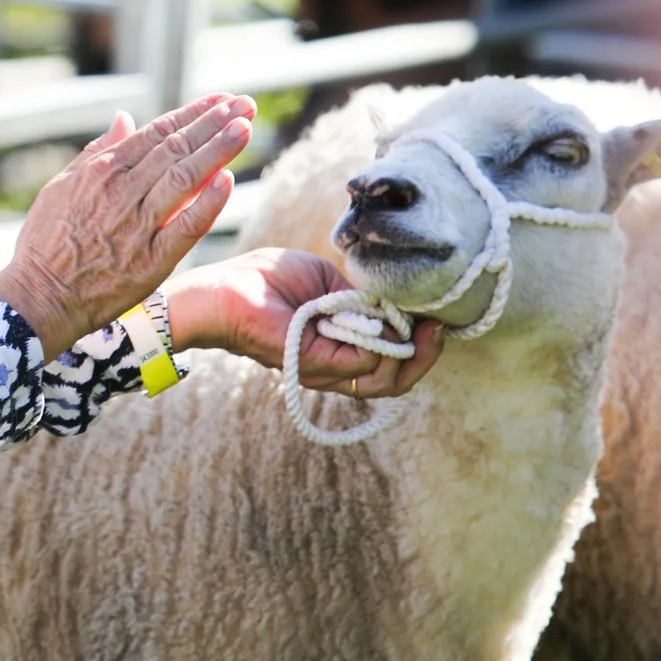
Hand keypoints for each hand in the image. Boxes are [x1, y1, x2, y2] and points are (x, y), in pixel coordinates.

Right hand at [0, 95, 254, 358]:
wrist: (40, 297)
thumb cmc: (45, 244)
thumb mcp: (60, 187)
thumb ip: (95, 152)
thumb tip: (123, 118)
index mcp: (102, 171)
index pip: (157, 132)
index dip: (193, 114)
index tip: (221, 101)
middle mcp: (122, 192)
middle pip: (177, 148)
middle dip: (215, 124)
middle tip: (246, 105)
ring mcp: (139, 226)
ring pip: (185, 178)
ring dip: (218, 151)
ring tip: (245, 128)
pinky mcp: (151, 261)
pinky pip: (186, 227)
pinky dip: (208, 203)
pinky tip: (229, 181)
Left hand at [165, 247, 444, 397]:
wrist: (223, 287)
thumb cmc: (266, 278)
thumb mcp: (327, 281)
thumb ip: (359, 299)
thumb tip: (392, 311)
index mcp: (338, 346)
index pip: (389, 363)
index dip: (418, 346)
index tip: (435, 320)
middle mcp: (333, 367)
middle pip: (394, 381)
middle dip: (424, 357)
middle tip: (437, 330)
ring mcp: (323, 369)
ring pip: (384, 379)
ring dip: (409, 353)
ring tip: (422, 327)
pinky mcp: (312, 363)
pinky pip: (362, 363)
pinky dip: (380, 343)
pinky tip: (385, 321)